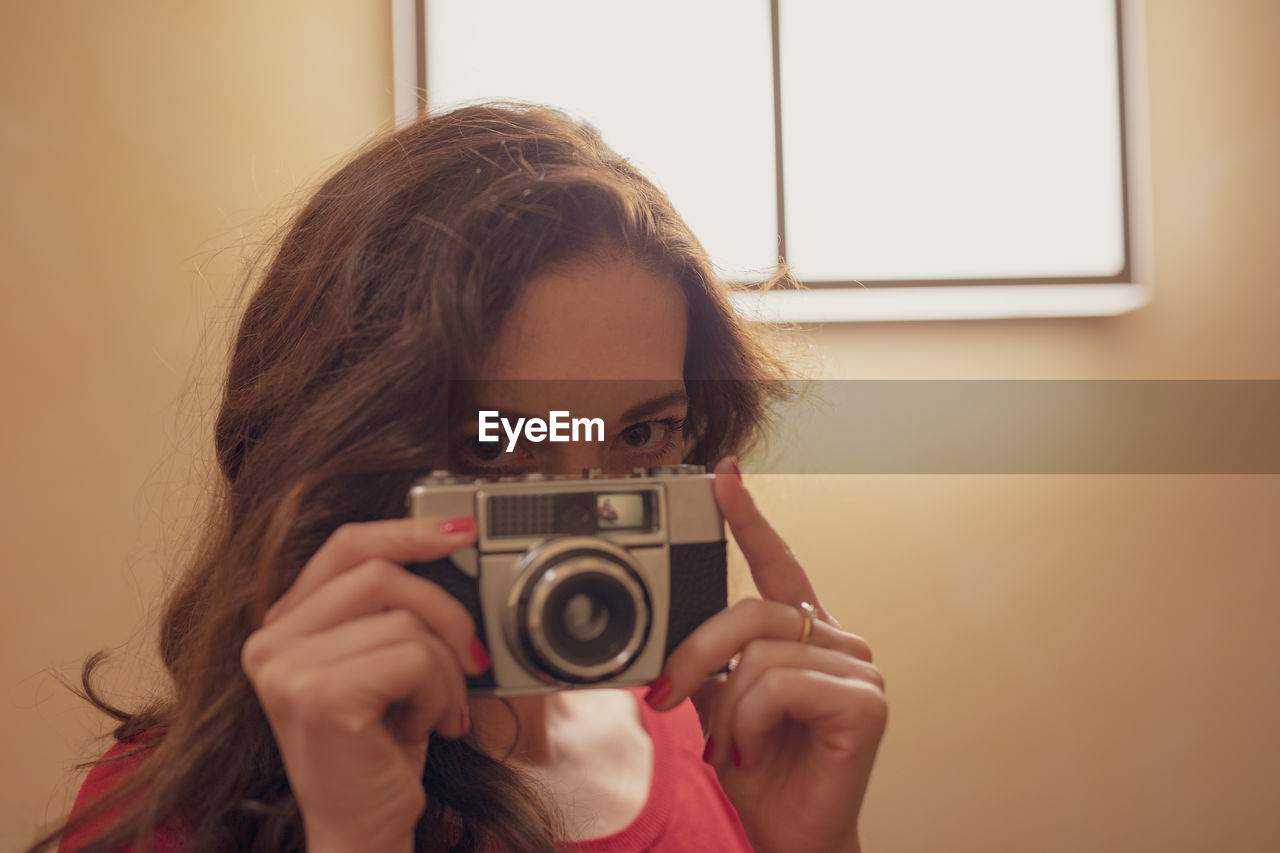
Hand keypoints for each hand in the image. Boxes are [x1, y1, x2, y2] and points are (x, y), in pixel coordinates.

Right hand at [240, 516, 488, 852]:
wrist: (360, 831)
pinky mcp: (319, 694)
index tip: (459, 530)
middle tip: (468, 661)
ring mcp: (287, 668)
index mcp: (284, 625)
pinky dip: (438, 693)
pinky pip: (415, 658)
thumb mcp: (382, 665)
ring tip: (434, 710)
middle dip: (446, 613)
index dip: (406, 529)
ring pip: (407, 621)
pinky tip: (420, 727)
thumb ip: (392, 610)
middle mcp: (271, 642)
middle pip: (382, 574)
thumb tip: (452, 551)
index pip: (347, 546)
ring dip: (446, 670)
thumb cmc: (378, 752)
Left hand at [645, 458, 886, 852]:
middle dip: (696, 652)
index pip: (778, 564)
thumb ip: (708, 662)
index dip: (749, 519)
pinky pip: (780, 684)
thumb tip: (668, 639)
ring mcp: (858, 667)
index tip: (723, 476)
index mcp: (803, 634)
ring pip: (760, 652)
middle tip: (664, 696)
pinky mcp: (866, 700)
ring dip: (725, 708)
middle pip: (752, 608)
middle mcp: (836, 640)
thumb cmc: (761, 773)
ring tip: (730, 745)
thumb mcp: (720, 705)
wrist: (791, 835)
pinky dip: (749, 721)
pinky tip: (755, 749)